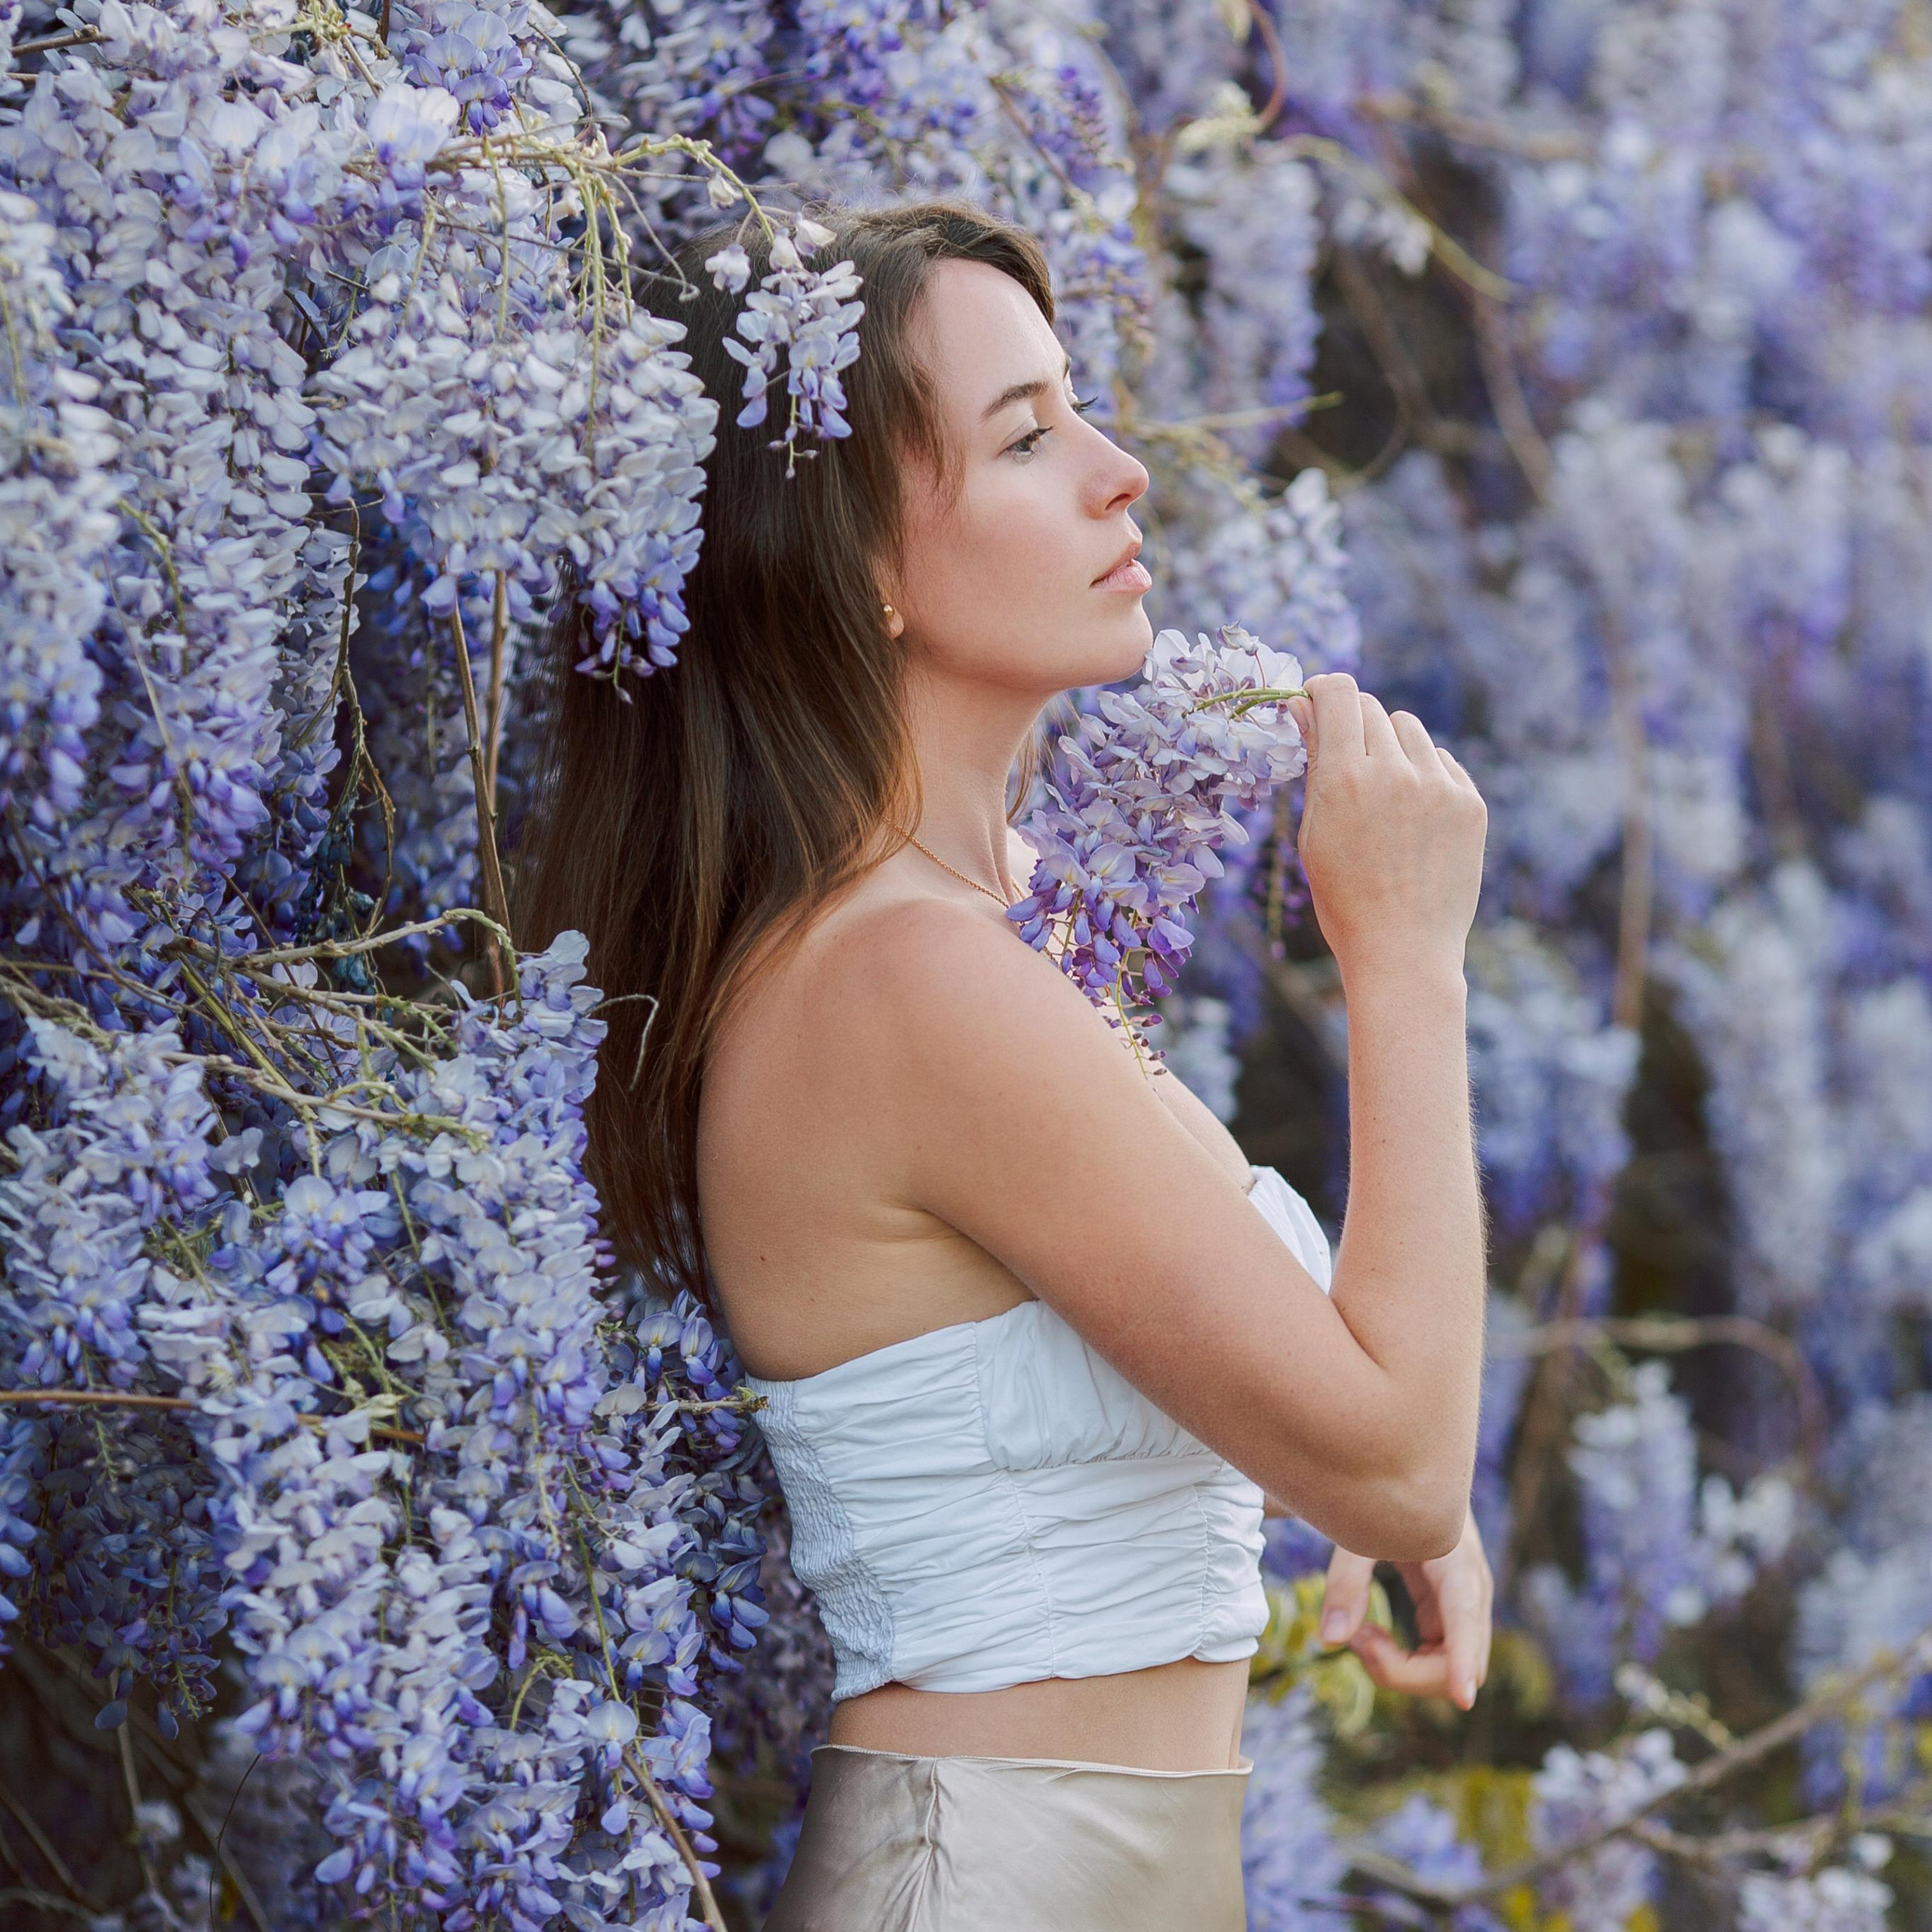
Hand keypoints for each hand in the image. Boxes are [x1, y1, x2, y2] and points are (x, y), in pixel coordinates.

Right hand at [1283, 672, 1486, 984]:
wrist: (1405, 951)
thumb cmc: (1344, 899)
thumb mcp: (1314, 831)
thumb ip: (1314, 763)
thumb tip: (1302, 707)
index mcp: (1346, 779)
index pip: (1339, 694)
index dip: (1323, 690)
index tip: (1316, 701)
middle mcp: (1395, 773)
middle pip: (1372, 709)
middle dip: (1353, 724)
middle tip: (1346, 762)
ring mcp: (1438, 787)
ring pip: (1409, 729)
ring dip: (1391, 746)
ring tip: (1382, 794)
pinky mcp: (1469, 803)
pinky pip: (1442, 762)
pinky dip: (1424, 774)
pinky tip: (1413, 816)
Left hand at [1317, 1507, 1491, 1711]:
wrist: (1410, 1482)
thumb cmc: (1384, 1502)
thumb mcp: (1360, 1532)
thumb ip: (1345, 1581)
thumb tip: (1331, 1639)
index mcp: (1455, 1560)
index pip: (1464, 1617)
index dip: (1462, 1660)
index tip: (1463, 1698)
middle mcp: (1472, 1590)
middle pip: (1460, 1660)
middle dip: (1406, 1670)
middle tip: (1358, 1641)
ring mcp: (1465, 1607)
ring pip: (1450, 1668)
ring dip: (1404, 1669)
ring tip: (1360, 1636)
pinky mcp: (1449, 1616)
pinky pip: (1436, 1658)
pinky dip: (1402, 1661)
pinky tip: (1368, 1635)